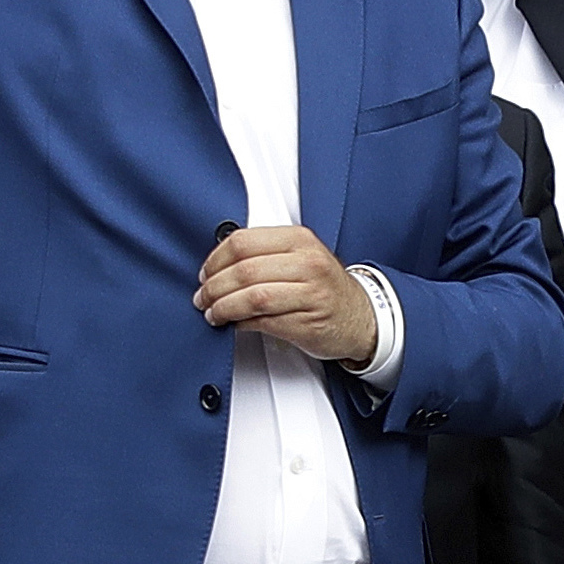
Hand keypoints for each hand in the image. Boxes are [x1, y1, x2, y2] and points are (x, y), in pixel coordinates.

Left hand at [194, 226, 376, 365]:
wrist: (361, 317)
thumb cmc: (324, 286)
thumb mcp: (300, 255)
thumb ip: (265, 253)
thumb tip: (217, 263)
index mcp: (299, 240)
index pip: (243, 242)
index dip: (215, 260)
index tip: (205, 273)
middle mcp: (307, 263)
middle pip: (243, 271)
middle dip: (214, 287)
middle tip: (202, 297)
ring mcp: (310, 293)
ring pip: (252, 297)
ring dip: (224, 307)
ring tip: (214, 313)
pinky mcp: (307, 322)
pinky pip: (263, 321)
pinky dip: (241, 323)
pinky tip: (234, 323)